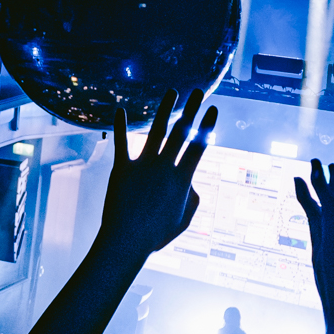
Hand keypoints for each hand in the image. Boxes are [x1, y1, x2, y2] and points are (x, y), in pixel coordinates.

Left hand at [102, 89, 215, 257]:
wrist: (126, 241)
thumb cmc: (156, 235)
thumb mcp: (184, 220)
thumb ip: (192, 198)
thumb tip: (190, 184)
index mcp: (183, 179)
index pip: (199, 146)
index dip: (207, 126)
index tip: (213, 109)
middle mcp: (165, 167)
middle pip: (182, 132)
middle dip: (192, 109)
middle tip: (199, 92)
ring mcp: (143, 165)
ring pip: (157, 130)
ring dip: (165, 109)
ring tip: (172, 92)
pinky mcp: (122, 168)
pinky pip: (121, 142)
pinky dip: (121, 125)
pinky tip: (120, 109)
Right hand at [294, 159, 333, 333]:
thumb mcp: (328, 279)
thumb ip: (328, 258)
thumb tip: (324, 245)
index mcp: (319, 253)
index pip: (312, 216)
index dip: (306, 195)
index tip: (300, 178)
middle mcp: (328, 249)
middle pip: (323, 208)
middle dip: (318, 182)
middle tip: (315, 160)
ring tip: (332, 167)